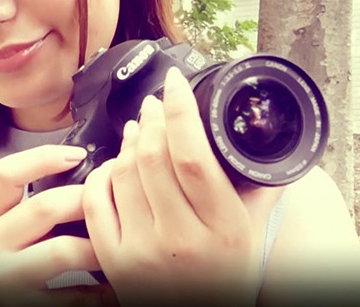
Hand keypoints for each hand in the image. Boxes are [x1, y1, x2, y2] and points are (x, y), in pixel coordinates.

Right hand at [0, 145, 102, 305]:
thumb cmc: (1, 273)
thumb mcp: (2, 235)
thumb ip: (30, 211)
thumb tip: (87, 184)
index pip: (6, 173)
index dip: (44, 157)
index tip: (79, 155)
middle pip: (45, 206)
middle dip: (89, 202)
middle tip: (116, 204)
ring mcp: (3, 276)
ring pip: (63, 250)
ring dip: (98, 249)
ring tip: (116, 250)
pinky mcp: (20, 305)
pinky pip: (72, 296)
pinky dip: (99, 293)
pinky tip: (109, 289)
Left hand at [82, 68, 268, 305]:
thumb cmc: (229, 275)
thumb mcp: (253, 232)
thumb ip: (259, 186)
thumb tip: (264, 139)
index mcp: (223, 228)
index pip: (193, 155)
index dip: (180, 111)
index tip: (176, 84)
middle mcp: (180, 239)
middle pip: (153, 158)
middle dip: (151, 119)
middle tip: (156, 104)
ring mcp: (141, 251)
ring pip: (123, 173)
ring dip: (129, 141)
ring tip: (139, 128)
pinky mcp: (113, 260)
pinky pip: (95, 199)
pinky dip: (102, 172)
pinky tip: (116, 162)